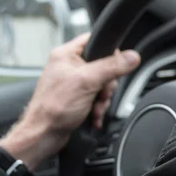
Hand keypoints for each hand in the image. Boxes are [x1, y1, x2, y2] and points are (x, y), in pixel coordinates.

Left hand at [0, 33, 140, 169]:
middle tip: (101, 92)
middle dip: (107, 84)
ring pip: (102, 84)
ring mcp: (73, 82)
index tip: (114, 65)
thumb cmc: (53, 108)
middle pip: (103, 65)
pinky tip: (94, 115)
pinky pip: (97, 97)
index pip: (94, 40)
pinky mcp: (77, 97)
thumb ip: (111, 67)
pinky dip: (98, 107)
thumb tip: (132, 57)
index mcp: (66, 54)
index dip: (109, 52)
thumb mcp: (87, 82)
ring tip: (95, 107)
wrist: (43, 136)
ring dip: (103, 99)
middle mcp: (69, 66)